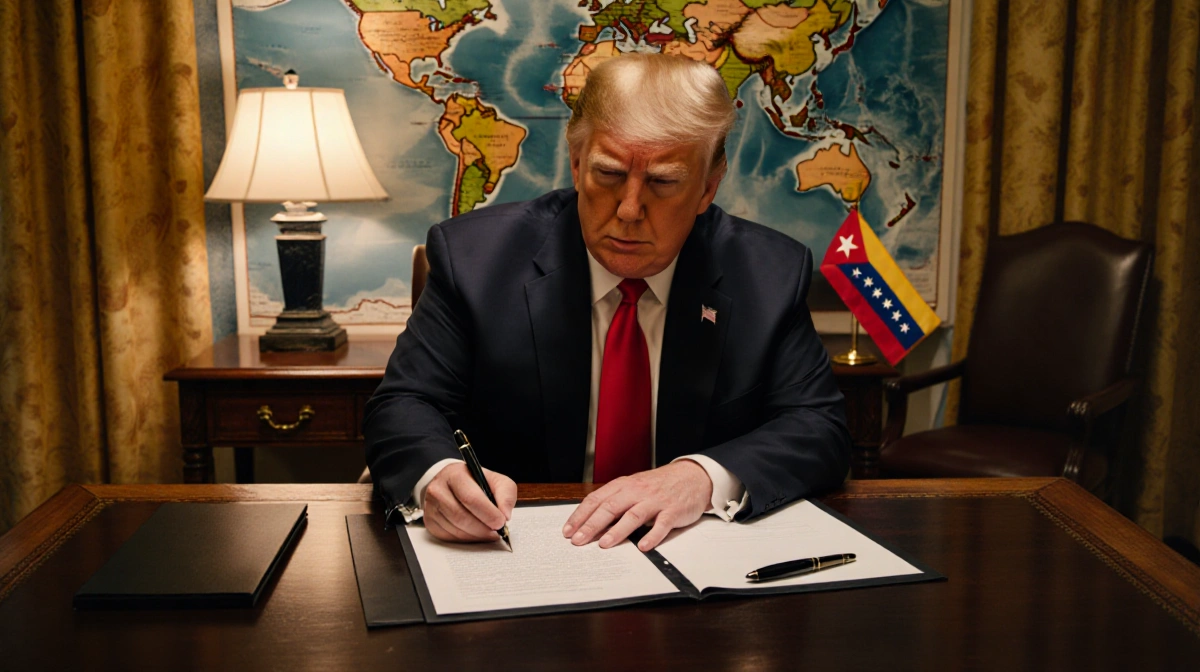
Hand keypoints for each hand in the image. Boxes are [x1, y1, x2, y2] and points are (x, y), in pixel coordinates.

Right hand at [423, 462, 516, 542]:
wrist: (451, 484)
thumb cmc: (475, 483)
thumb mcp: (494, 480)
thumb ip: (505, 493)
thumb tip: (505, 514)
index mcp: (455, 475)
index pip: (470, 498)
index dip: (488, 513)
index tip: (501, 522)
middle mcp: (438, 490)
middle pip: (461, 517)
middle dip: (483, 528)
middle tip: (497, 531)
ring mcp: (431, 507)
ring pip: (456, 530)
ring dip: (476, 536)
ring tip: (489, 533)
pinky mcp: (430, 523)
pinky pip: (450, 538)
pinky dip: (467, 539)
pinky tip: (475, 534)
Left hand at [562, 460, 712, 551]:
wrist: (692, 477)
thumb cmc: (659, 485)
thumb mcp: (634, 487)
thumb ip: (615, 501)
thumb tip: (590, 521)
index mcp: (624, 485)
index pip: (596, 500)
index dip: (580, 515)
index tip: (568, 530)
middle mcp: (637, 491)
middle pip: (610, 508)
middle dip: (592, 525)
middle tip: (578, 540)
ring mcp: (655, 501)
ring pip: (633, 515)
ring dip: (617, 531)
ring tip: (604, 544)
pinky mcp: (672, 511)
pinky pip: (661, 524)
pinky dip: (652, 536)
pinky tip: (643, 546)